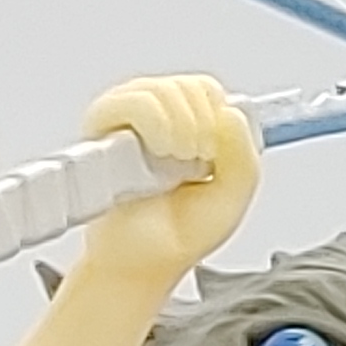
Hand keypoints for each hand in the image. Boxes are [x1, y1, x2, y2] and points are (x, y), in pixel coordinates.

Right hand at [76, 74, 258, 285]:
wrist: (145, 259)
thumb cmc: (180, 231)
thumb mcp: (233, 196)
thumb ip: (244, 157)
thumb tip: (230, 113)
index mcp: (187, 125)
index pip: (208, 90)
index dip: (220, 117)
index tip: (216, 154)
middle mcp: (156, 115)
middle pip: (190, 85)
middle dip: (205, 125)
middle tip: (197, 162)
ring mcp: (126, 117)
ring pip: (164, 89)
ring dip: (184, 126)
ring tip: (178, 161)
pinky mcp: (101, 124)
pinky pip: (135, 101)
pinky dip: (158, 123)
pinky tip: (161, 152)